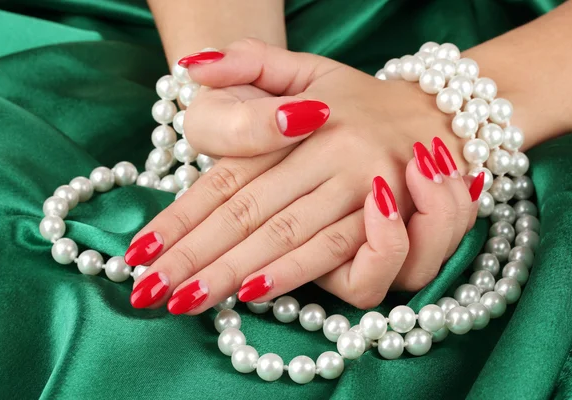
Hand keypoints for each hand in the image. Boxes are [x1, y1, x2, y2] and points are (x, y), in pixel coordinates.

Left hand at [126, 39, 482, 311]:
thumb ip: (250, 63)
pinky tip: (259, 291)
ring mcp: (364, 187)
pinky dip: (299, 274)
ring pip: (289, 237)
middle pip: (249, 214)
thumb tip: (193, 69)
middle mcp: (330, 154)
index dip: (180, 218)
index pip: (225, 178)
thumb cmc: (355, 100)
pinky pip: (342, 255)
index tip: (138, 252)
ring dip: (235, 271)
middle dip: (195, 257)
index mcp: (299, 122)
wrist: (433, 112)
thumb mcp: (305, 68)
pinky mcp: (394, 218)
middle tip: (148, 291)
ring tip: (188, 299)